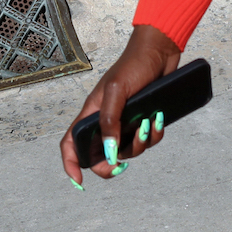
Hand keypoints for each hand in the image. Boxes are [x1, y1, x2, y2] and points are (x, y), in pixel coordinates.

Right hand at [59, 24, 181, 185]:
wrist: (160, 50)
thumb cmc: (134, 64)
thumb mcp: (117, 91)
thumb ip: (110, 121)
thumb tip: (109, 151)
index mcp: (91, 112)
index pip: (71, 141)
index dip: (71, 162)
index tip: (79, 180)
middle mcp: (106, 120)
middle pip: (101, 154)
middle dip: (111, 165)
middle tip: (122, 166)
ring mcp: (126, 120)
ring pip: (128, 149)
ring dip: (140, 144)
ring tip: (148, 123)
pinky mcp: (144, 118)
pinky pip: (147, 139)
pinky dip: (154, 134)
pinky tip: (158, 118)